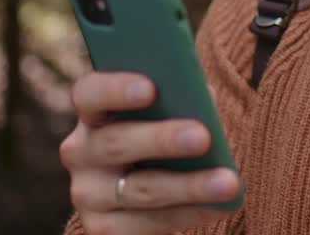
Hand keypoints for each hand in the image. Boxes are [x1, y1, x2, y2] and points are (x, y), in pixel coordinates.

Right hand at [60, 72, 240, 234]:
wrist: (154, 190)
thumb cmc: (165, 133)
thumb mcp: (167, 112)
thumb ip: (179, 99)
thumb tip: (203, 99)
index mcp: (93, 112)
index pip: (89, 93)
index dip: (116, 89)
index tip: (151, 88)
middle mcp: (80, 152)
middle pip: (116, 143)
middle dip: (163, 140)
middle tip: (203, 136)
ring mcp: (88, 194)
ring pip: (141, 189)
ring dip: (190, 185)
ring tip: (228, 181)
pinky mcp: (104, 229)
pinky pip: (150, 223)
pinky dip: (191, 212)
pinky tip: (222, 205)